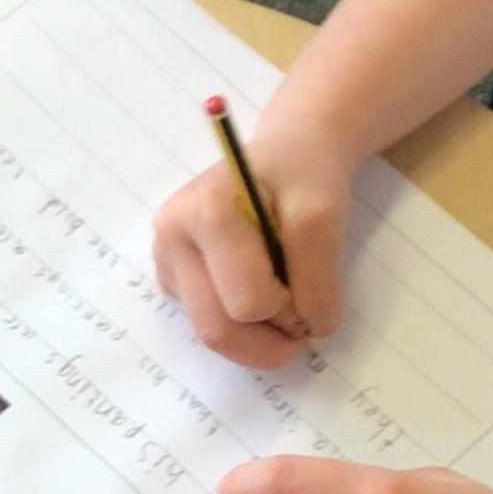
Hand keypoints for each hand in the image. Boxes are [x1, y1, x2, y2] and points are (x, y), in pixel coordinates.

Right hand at [152, 129, 349, 369]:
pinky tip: (261, 287)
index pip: (247, 302)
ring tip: (286, 300)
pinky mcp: (172, 278)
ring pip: (211, 332)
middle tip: (305, 323)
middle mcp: (170, 239)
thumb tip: (312, 332)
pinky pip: (209, 322)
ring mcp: (166, 261)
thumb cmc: (302, 176)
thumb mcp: (325, 216)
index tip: (314, 286)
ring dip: (258, 334)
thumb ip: (318, 278)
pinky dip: (244, 324)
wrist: (285, 155)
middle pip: (215, 329)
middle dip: (269, 339)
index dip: (291, 309)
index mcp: (201, 213)